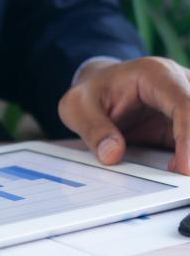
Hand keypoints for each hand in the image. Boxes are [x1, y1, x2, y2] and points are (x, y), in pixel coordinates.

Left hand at [58, 57, 189, 174]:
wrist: (99, 88)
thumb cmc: (91, 93)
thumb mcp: (77, 107)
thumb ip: (93, 129)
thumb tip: (112, 155)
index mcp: (155, 75)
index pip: (184, 104)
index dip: (189, 137)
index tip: (185, 168)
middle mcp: (180, 84)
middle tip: (182, 180)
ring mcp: (187, 103)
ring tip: (179, 180)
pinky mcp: (187, 123)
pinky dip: (189, 158)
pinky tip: (179, 175)